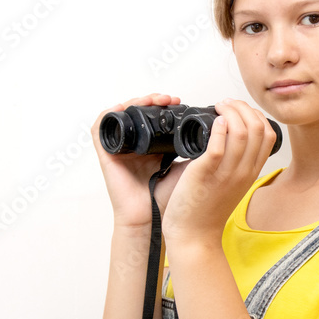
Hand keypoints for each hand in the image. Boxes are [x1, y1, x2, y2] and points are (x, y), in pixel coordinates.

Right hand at [91, 93, 192, 227]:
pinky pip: (101, 127)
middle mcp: (134, 144)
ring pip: (123, 113)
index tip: (182, 102)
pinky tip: (126, 107)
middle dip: (154, 100)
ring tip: (155, 100)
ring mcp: (119, 148)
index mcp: (152, 146)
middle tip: (170, 99)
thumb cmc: (166, 199)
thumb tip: (217, 131)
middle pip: (138, 111)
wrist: (150, 219)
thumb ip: (197, 152)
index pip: (155, 117)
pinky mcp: (106, 153)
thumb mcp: (187, 168)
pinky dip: (111, 112)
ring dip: (137, 101)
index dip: (165, 105)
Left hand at [161, 99, 278, 244]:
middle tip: (225, 104)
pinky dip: (218, 129)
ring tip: (218, 107)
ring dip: (230, 112)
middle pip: (258, 128)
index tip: (237, 109)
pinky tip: (213, 121)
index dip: (255, 114)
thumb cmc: (207, 209)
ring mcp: (227, 173)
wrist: (194, 234)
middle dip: (242, 108)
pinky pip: (219, 147)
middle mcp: (243, 171)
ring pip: (241, 132)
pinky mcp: (206, 174)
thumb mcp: (231, 183)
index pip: (267, 134)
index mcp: (250, 171)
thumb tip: (227, 136)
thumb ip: (234, 162)